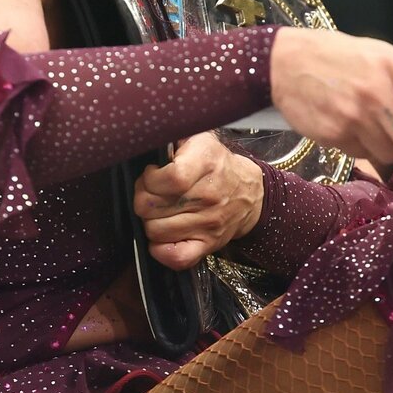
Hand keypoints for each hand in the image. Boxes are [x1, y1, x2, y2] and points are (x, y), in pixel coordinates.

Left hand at [132, 132, 263, 270]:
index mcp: (206, 163)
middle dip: (143, 199)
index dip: (150, 179)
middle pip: (154, 207)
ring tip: (159, 210)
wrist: (249, 192)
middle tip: (151, 192)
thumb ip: (174, 134)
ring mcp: (209, 223)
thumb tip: (148, 138)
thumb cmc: (217, 163)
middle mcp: (209, 195)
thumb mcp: (200, 138)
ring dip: (149, 221)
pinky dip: (161, 250)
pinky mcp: (208, 244)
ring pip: (156, 231)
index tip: (151, 174)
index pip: (171, 179)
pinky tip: (162, 235)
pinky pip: (177, 258)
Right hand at [269, 28, 392, 166]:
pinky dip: (365, 150)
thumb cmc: (335, 57)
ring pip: (392, 154)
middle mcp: (373, 91)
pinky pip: (363, 155)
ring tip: (380, 130)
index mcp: (388, 64)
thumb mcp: (375, 55)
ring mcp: (353, 116)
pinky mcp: (334, 135)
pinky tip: (353, 129)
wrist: (281, 63)